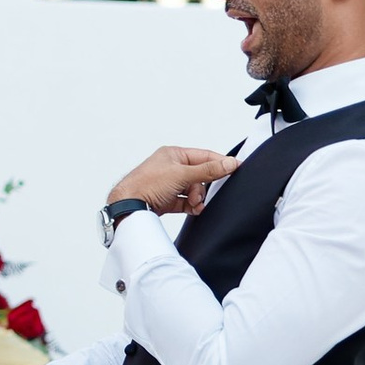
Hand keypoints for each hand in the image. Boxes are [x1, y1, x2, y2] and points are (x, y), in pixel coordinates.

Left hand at [106, 143, 239, 219]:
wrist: (128, 207)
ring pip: (193, 190)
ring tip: (194, 204)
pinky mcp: (166, 199)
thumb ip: (208, 170)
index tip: (235, 168)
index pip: (204, 156)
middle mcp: (170, 167)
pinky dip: (191, 206)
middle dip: (202, 188)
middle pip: (200, 176)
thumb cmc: (146, 185)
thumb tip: (229, 163)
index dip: (220, 163)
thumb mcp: (182, 174)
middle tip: (200, 195)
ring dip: (197, 198)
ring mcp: (168, 184)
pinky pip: (186, 201)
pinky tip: (193, 210)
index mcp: (173, 154)